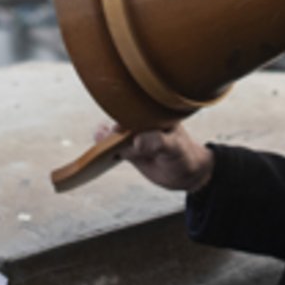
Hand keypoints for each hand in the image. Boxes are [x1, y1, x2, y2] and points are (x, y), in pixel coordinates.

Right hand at [96, 122, 213, 192]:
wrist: (187, 173)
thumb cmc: (184, 155)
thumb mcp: (174, 148)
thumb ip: (157, 142)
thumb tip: (135, 141)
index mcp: (155, 114)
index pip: (135, 111)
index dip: (124, 117)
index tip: (117, 128)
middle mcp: (142, 123)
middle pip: (120, 122)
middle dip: (111, 129)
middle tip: (104, 138)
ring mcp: (135, 136)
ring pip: (114, 136)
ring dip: (104, 140)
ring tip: (99, 147)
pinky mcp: (129, 151)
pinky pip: (114, 148)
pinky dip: (104, 150)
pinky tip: (98, 154)